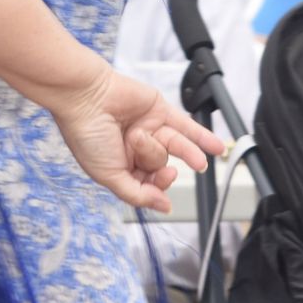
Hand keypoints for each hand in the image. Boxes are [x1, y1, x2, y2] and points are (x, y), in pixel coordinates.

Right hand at [49, 66, 224, 212]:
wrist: (84, 96)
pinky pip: (186, 126)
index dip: (156, 186)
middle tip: (143, 151)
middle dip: (156, 163)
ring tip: (199, 163)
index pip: (148, 184)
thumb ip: (137, 194)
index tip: (156, 182)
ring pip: (176, 147)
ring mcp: (149, 128)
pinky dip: (203, 137)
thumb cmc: (87, 134)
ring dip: (190, 155)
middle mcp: (135, 147)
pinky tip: (218, 148)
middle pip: (161, 166)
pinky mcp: (159, 110)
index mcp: (120, 164)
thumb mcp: (108, 175)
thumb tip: (164, 207)